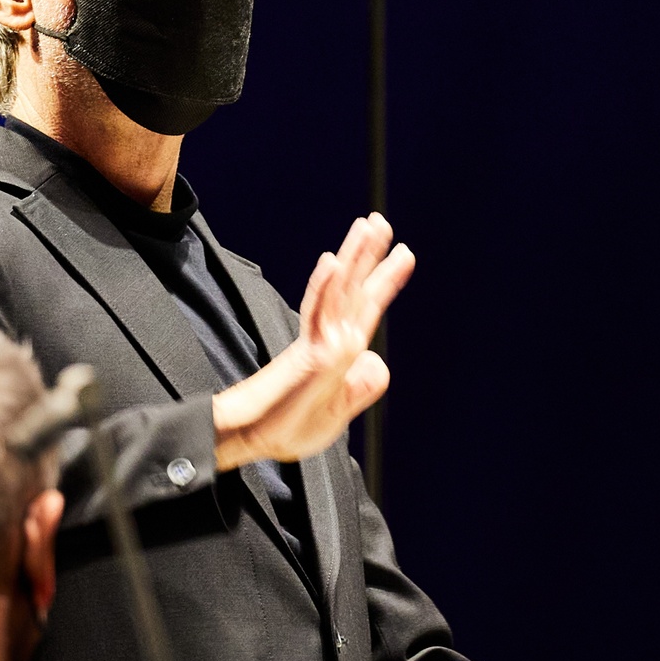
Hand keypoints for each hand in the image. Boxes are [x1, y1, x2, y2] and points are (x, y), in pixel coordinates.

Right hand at [212, 213, 413, 467]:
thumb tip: (379, 362)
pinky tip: (333, 262)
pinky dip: (325, 287)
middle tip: (381, 221)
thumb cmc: (288, 427)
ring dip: (354, 256)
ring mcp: (320, 342)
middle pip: (353, 288)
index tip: (404, 253)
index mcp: (339, 351)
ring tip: (368, 226)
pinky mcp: (309, 354)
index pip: (366, 307)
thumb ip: (360, 388)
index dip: (385, 280)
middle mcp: (330, 338)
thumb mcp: (338, 413)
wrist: (255, 439)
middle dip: (369, 254)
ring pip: (339, 291)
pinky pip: (318, 315)